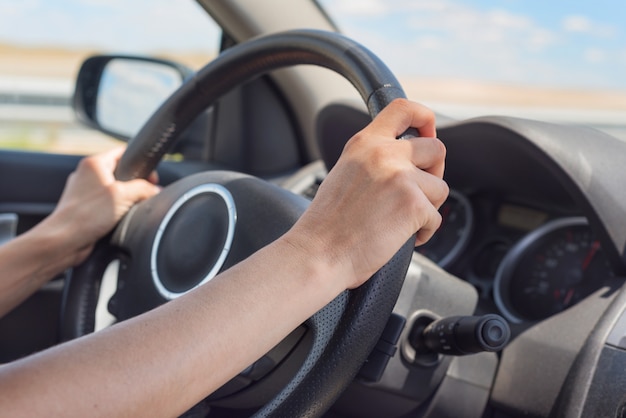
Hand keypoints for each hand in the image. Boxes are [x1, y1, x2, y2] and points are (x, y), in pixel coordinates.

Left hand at [45, 147, 159, 264]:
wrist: (64, 241)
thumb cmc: (85, 215)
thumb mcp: (123, 195)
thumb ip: (143, 188)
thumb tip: (155, 190)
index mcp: (93, 164)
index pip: (122, 153)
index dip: (139, 163)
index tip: (150, 176)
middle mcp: (87, 176)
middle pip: (121, 174)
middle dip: (135, 185)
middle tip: (142, 195)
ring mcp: (85, 194)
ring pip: (115, 192)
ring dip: (125, 201)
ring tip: (128, 210)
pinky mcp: (86, 210)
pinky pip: (108, 207)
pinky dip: (117, 213)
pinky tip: (119, 221)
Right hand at [285, 99, 447, 288]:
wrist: (319, 253)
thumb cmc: (327, 224)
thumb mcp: (345, 173)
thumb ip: (373, 160)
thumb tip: (405, 160)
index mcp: (365, 143)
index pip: (404, 109)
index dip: (425, 118)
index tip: (429, 133)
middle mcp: (384, 154)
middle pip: (436, 149)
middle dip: (434, 173)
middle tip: (418, 192)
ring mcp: (401, 177)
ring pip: (440, 187)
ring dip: (427, 207)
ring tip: (400, 221)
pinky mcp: (413, 204)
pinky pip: (437, 218)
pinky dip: (423, 232)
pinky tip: (399, 236)